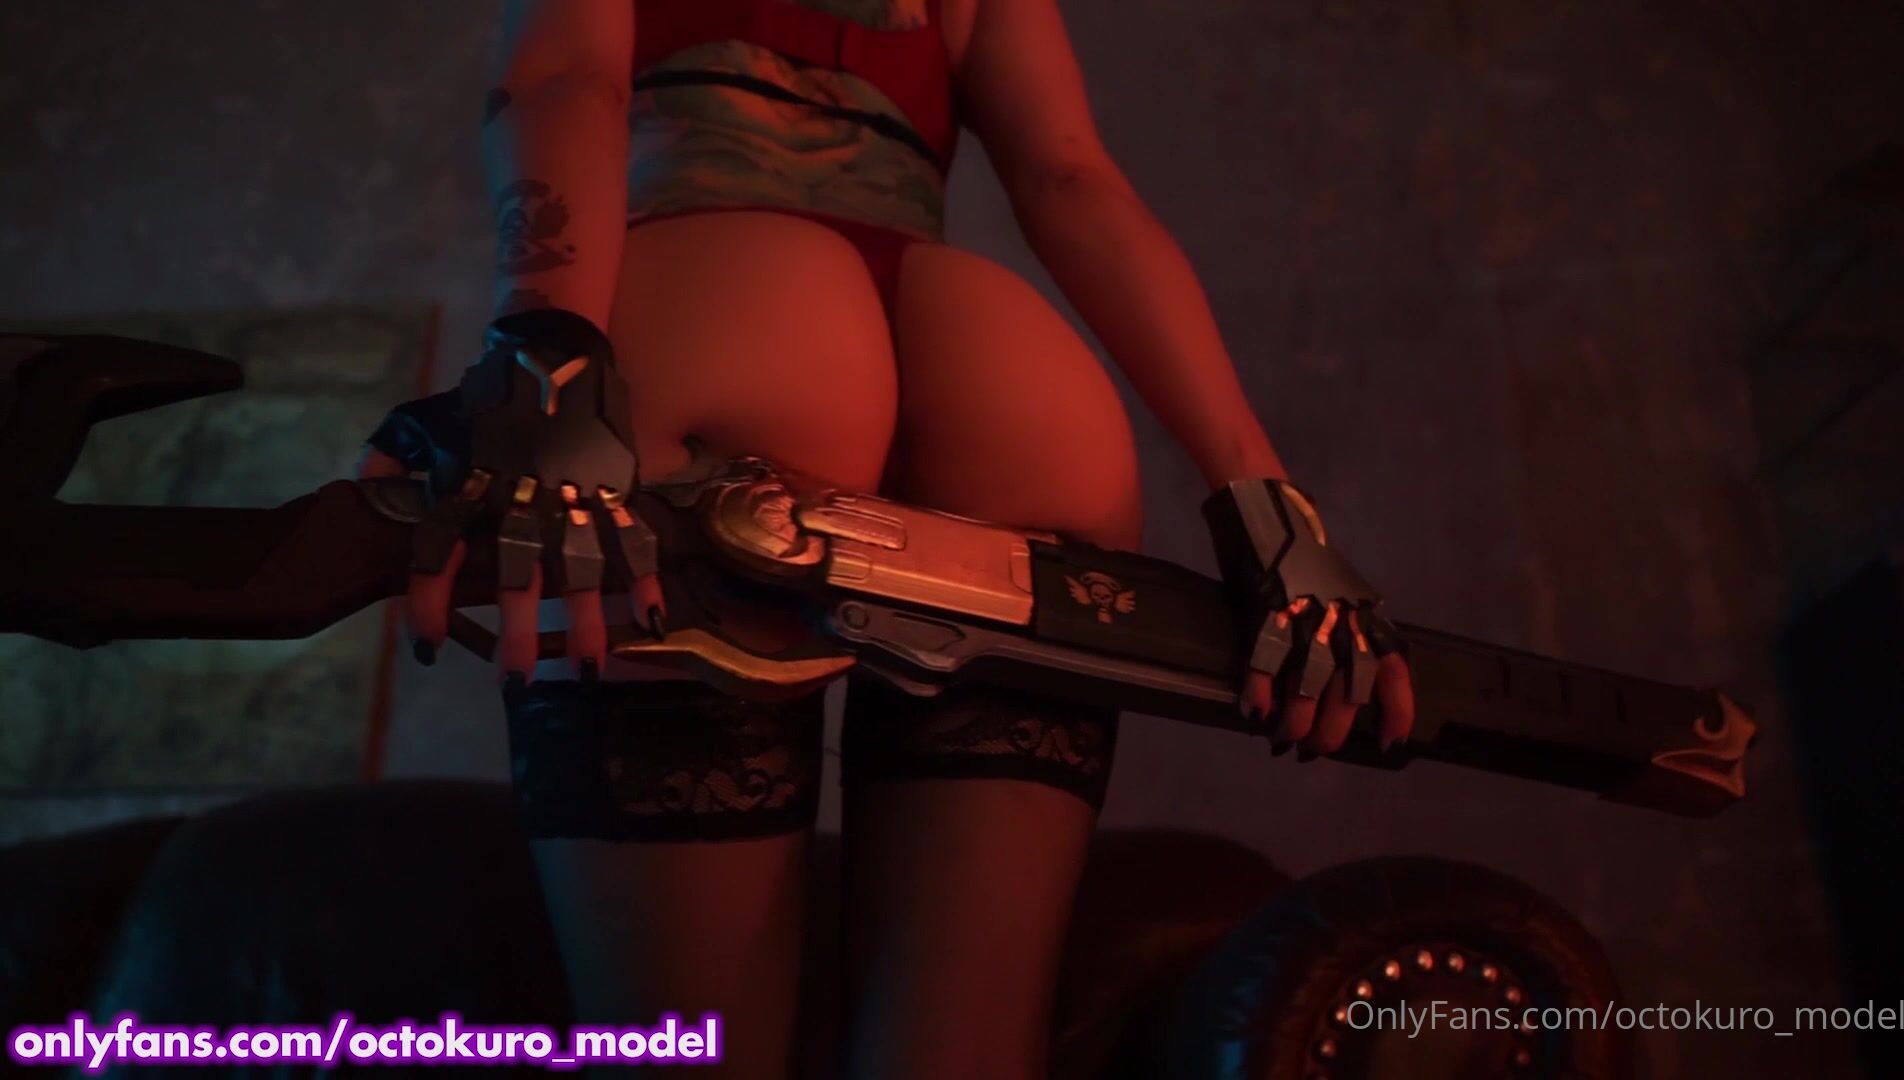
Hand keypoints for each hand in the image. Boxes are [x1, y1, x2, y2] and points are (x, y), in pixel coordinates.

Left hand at [358, 309, 665, 681]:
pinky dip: (642, 578)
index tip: (427, 647)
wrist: (550, 347)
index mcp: (468, 483)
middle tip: (515, 683)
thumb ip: (387, 457)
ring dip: (586, 621)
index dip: (429, 601)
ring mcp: (570, 492)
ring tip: (588, 670)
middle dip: (518, 631)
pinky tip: (649, 619)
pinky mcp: (610, 485)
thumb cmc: (482, 392)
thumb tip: (364, 489)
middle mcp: (518, 495)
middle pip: (515, 573)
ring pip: (579, 566)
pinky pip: (629, 536)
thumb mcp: (420, 416)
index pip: (439, 550)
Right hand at [1204, 479, 1414, 757]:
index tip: (1388, 744)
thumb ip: (1357, 635)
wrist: (1274, 518)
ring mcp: (1305, 623)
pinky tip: (1256, 713)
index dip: (1396, 713)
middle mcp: (1343, 626)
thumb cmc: (1313, 563)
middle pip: (1345, 699)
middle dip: (1330, 734)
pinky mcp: (1267, 617)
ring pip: (1305, 695)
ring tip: (1284, 737)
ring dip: (1294, 725)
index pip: (1394, 675)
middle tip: (1314, 746)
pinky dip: (1260, 697)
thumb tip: (1352, 688)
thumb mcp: (1350, 595)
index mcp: (1367, 620)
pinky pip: (1265, 670)